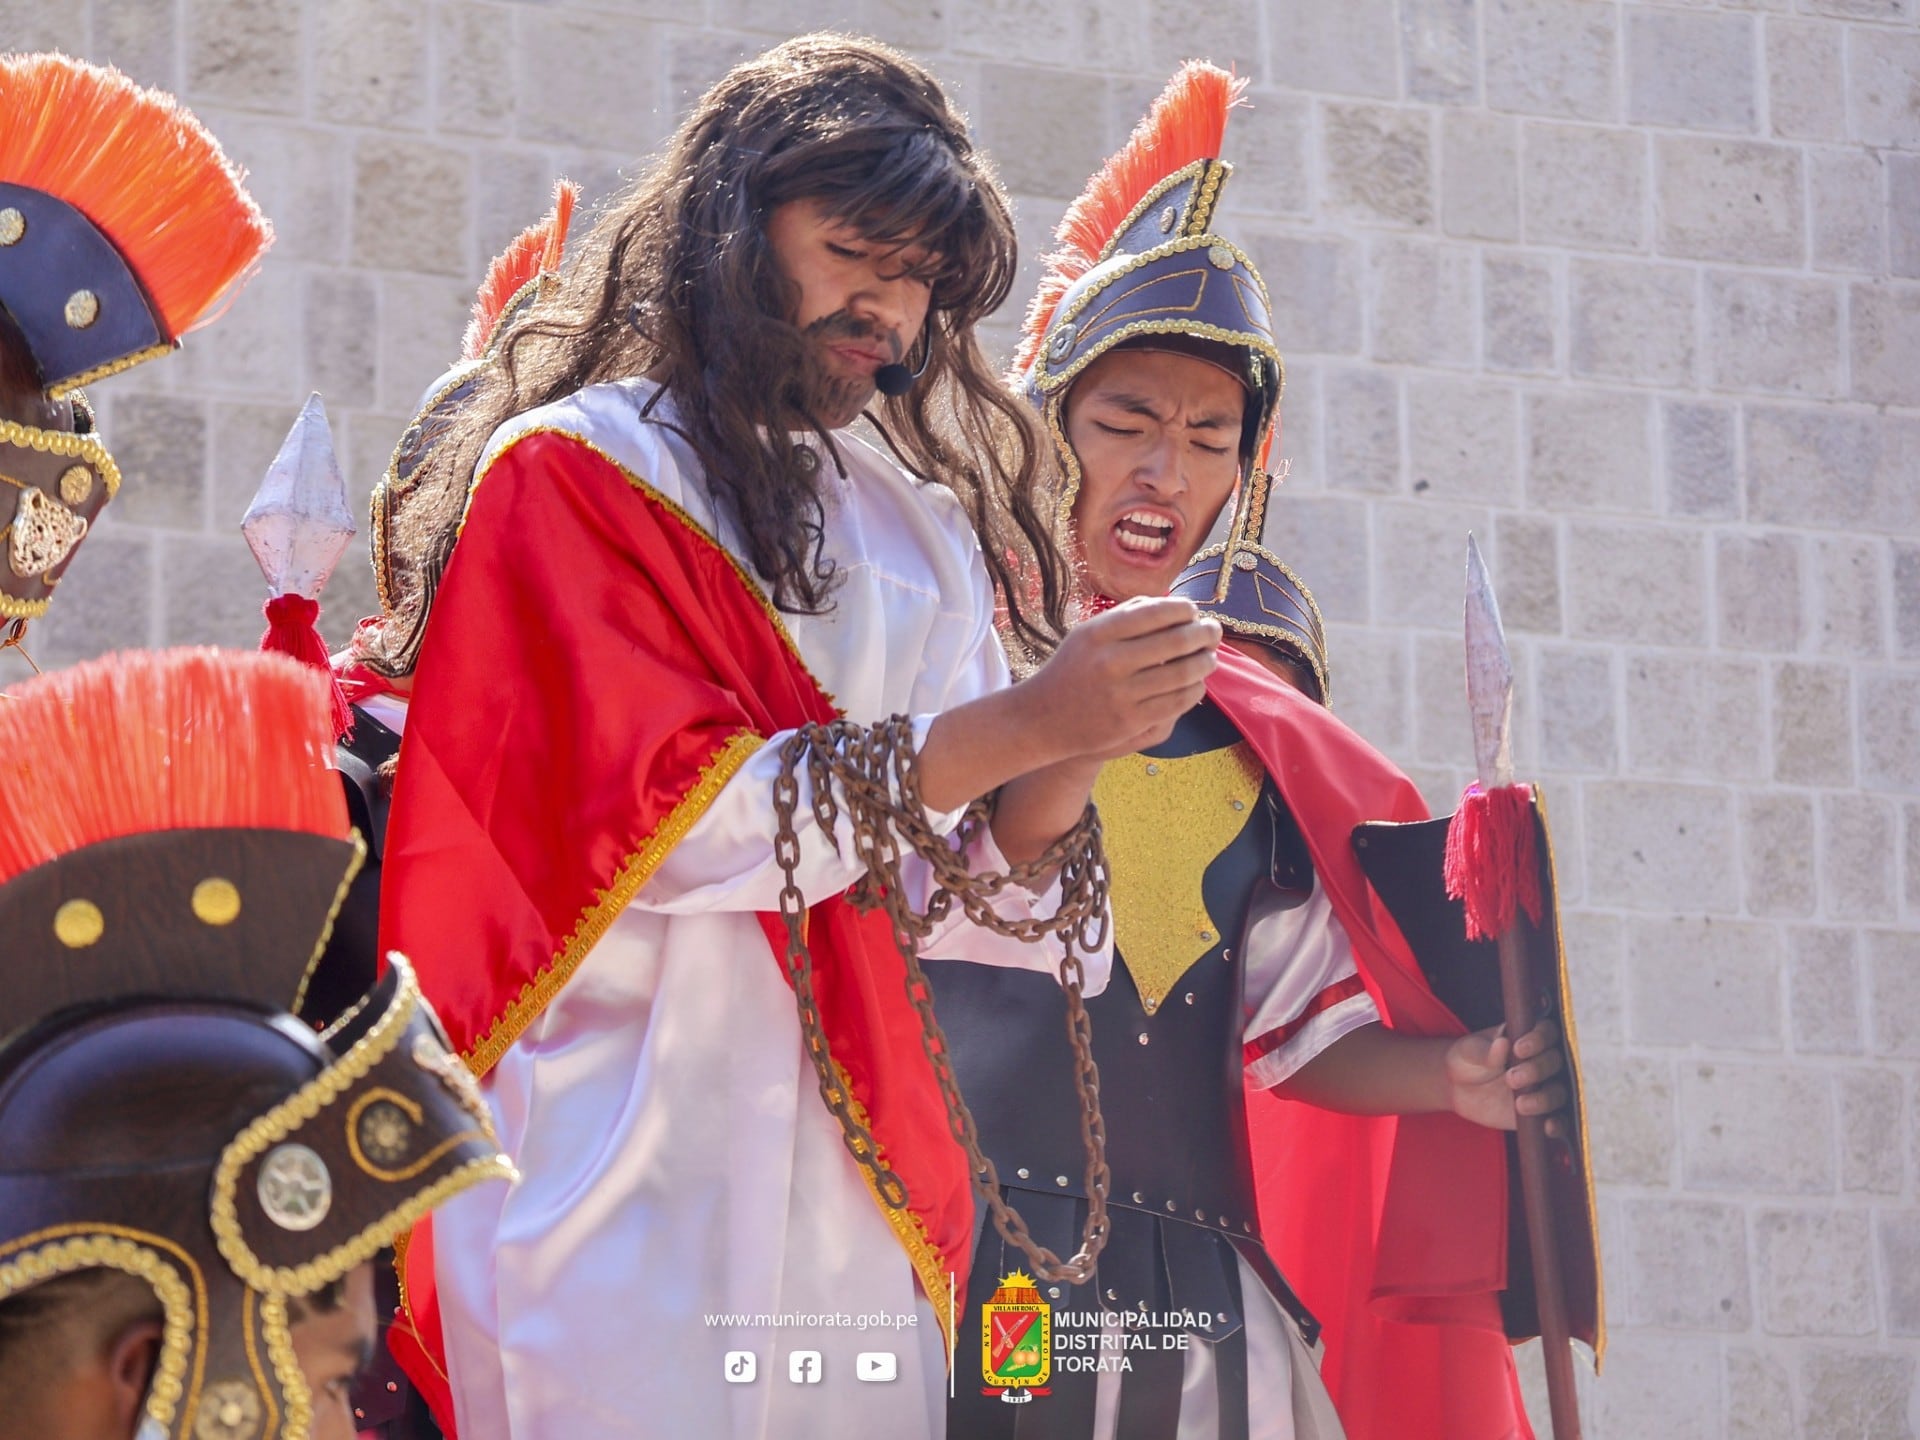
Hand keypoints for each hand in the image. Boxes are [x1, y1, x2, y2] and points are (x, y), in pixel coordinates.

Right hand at [1018, 597, 1221, 761]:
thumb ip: (1126, 615)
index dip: (1184, 609)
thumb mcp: (1087, 634)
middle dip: (1205, 633)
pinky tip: (1197, 683)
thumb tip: (1172, 603)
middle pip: (1176, 640)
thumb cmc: (1073, 669)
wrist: (1043, 719)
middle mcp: (1109, 661)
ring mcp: (1120, 694)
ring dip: (1206, 662)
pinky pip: (1177, 701)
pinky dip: (1195, 689)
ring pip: (1183, 673)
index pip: (1157, 612)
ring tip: (1210, 657)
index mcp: (1098, 633)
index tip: (1194, 610)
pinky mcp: (1130, 721)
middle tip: (1214, 631)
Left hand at [1445, 1019, 1569, 1137]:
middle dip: (1537, 1070)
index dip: (1538, 1040)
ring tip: (1520, 1104)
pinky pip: (1559, 1119)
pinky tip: (1547, 1127)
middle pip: (1555, 1062)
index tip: (1519, 1049)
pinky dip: (1558, 1124)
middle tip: (1512, 1078)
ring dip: (1544, 1098)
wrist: (1460, 1088)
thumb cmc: (1467, 1060)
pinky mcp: (1543, 1112)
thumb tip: (1503, 1043)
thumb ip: (1486, 1051)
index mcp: (1529, 1037)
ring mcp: (1545, 1087)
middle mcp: (1543, 1060)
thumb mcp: (1469, 1051)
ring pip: (1559, 1092)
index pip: (1546, 1032)